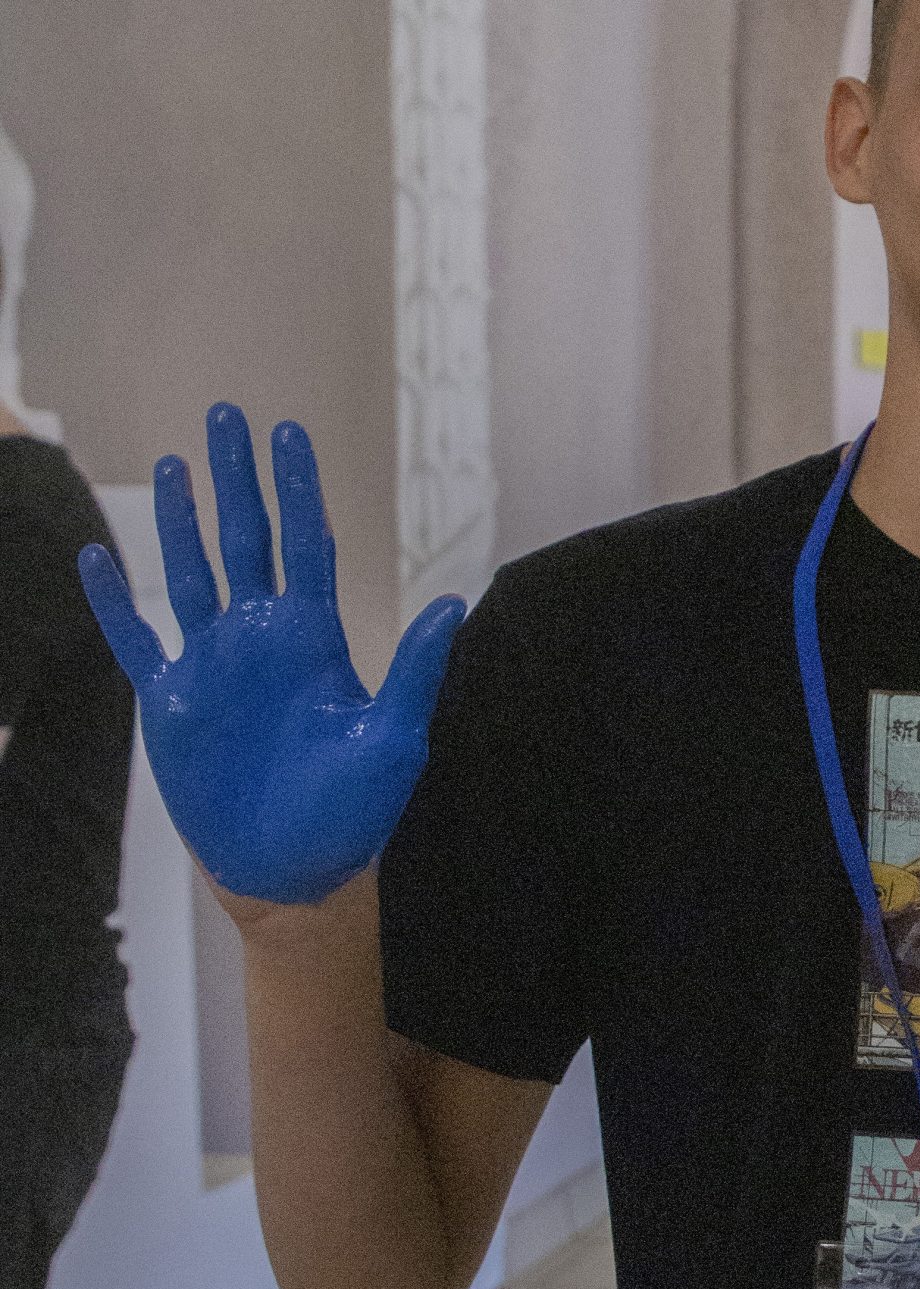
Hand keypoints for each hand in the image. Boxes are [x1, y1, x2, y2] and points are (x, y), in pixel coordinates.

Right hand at [77, 403, 466, 905]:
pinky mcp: (171, 702)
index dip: (296, 490)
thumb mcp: (393, 739)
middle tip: (227, 416)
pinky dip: (114, 601)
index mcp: (315, 640)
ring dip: (181, 521)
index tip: (289, 434)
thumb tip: (453, 604)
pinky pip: (135, 639)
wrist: (297, 872)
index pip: (305, 545)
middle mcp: (261, 640)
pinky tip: (97, 557)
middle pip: (245, 539)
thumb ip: (417, 669)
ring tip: (175, 465)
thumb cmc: (354, 814)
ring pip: (191, 573)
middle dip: (237, 480)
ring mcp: (213, 666)